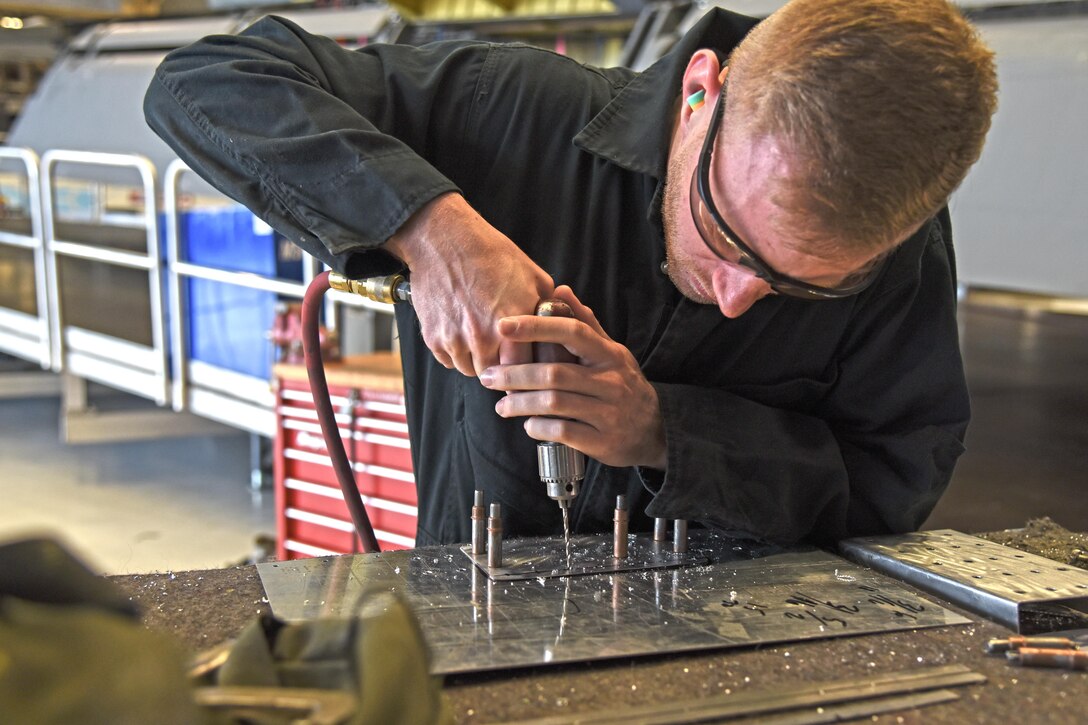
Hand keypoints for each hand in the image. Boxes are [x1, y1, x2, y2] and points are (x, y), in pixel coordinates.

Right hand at [384, 193, 553, 375]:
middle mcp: (484, 336)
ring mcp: (456, 339)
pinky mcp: (433, 338)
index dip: (529, 372)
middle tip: (504, 358)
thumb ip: (549, 305)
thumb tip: (562, 324)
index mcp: (514, 322)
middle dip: (504, 370)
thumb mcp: (532, 275)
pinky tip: (461, 333)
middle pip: (498, 376)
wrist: (444, 239)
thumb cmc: (490, 253)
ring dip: (478, 362)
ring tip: (482, 342)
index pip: (526, 370)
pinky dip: (455, 353)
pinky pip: (448, 361)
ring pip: (470, 371)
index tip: (530, 370)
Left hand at [482, 286, 666, 469]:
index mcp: (610, 355)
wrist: (655, 431)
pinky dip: (538, 427)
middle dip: (515, 375)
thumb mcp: (611, 352)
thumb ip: (584, 323)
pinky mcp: (603, 441)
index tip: (504, 326)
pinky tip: (528, 424)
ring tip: (501, 406)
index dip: (537, 327)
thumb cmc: (624, 386)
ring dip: (521, 404)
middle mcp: (611, 381)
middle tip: (487, 377)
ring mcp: (609, 413)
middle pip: (555, 373)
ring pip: (555, 403)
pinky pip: (563, 432)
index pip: (572, 333)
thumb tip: (560, 290)